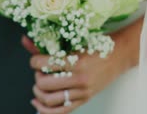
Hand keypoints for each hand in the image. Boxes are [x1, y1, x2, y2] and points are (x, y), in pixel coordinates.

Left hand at [24, 17, 142, 113]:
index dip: (34, 61)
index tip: (36, 59)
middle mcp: (79, 79)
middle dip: (37, 76)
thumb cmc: (100, 45)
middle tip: (40, 70)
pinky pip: (60, 112)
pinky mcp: (85, 99)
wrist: (120, 55)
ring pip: (49, 99)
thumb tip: (25, 40)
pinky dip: (44, 110)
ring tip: (40, 85)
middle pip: (44, 83)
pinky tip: (38, 102)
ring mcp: (82, 92)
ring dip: (38, 92)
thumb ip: (49, 44)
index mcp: (77, 61)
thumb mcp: (76, 42)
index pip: (44, 64)